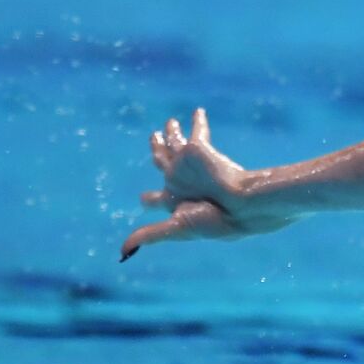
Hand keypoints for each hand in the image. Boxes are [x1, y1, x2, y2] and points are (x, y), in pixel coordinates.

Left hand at [119, 107, 296, 259]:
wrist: (241, 204)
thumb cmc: (212, 220)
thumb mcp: (176, 228)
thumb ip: (150, 235)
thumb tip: (123, 252)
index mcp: (175, 201)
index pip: (156, 199)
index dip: (149, 199)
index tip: (144, 198)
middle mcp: (180, 180)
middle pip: (162, 162)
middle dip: (157, 151)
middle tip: (153, 138)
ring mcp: (190, 163)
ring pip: (175, 142)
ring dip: (172, 132)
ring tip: (170, 122)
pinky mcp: (201, 148)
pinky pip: (198, 130)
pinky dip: (197, 121)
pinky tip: (198, 112)